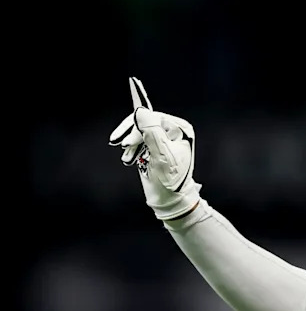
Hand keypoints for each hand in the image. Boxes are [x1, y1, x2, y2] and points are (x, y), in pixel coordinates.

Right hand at [108, 77, 200, 219]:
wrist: (170, 199)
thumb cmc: (170, 180)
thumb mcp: (161, 156)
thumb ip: (151, 133)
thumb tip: (141, 111)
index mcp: (180, 129)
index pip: (154, 117)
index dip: (136, 126)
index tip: (124, 140)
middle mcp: (174, 130)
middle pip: (145, 121)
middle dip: (131, 134)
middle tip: (118, 144)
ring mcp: (164, 137)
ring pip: (139, 130)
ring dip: (130, 142)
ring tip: (126, 157)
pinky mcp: (155, 146)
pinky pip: (138, 139)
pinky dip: (131, 148)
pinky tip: (128, 158)